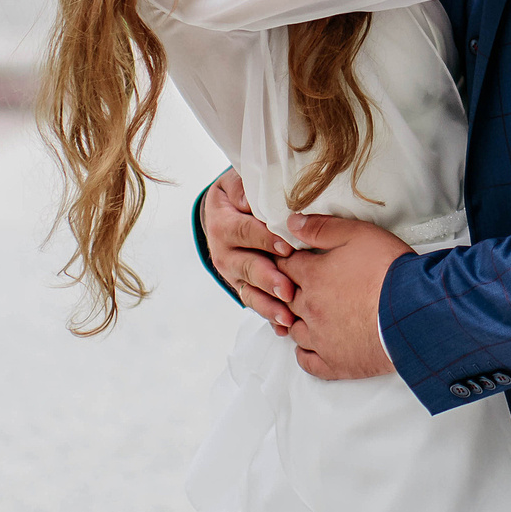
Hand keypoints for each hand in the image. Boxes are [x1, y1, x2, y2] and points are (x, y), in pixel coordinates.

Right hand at [203, 169, 297, 332]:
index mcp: (222, 224)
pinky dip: (269, 316)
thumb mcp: (238, 183)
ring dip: (269, 305)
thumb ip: (244, 188)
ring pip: (250, 291)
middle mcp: (224, 253)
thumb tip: (249, 200)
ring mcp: (233, 274)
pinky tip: (284, 328)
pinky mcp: (243, 287)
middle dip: (269, 279)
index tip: (286, 246)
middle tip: (288, 289)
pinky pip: (255, 304)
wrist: (227, 211)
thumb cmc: (241, 194)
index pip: (244, 231)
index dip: (265, 239)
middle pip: (247, 267)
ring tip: (287, 317)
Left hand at [276, 213, 411, 380]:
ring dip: (295, 320)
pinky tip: (310, 346)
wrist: (413, 310)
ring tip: (304, 314)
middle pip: (285, 299)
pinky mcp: (336, 363)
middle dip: (287, 290)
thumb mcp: (358, 235)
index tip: (288, 260)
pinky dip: (304, 353)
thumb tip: (292, 223)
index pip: (285, 266)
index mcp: (313, 276)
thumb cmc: (390, 271)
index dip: (285, 260)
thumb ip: (322, 228)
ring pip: (294, 330)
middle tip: (294, 286)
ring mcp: (321, 339)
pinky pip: (307, 362)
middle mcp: (310, 309)